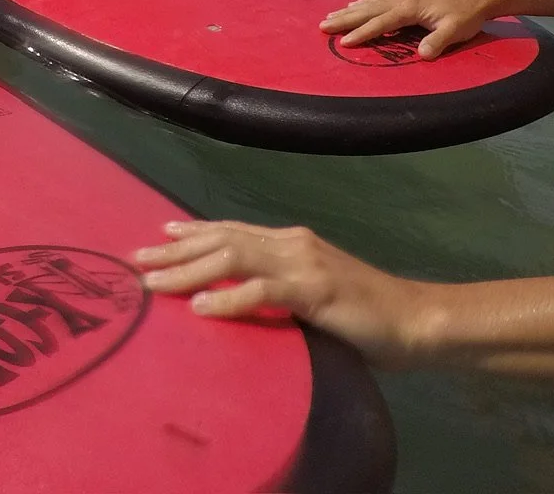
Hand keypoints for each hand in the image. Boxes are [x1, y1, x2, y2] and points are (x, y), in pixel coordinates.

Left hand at [133, 220, 431, 368]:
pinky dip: (228, 299)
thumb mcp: (314, 296)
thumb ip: (281, 290)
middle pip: (222, 239)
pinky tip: (202, 309)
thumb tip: (241, 300)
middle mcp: (292, 243)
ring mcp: (304, 264)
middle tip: (136, 259)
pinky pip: (262, 291)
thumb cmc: (368, 316)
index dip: (194, 231)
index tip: (159, 233)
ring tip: (154, 283)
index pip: (232, 231)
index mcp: (292, 242)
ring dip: (188, 271)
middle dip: (175, 249)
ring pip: (232, 259)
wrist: (417, 322)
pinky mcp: (315, 291)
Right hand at [321, 0, 492, 57]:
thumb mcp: (455, 31)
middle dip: (344, 19)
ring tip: (331, 16)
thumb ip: (438, 41)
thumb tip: (422, 55)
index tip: (344, 42)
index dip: (363, 32)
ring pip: (369, 4)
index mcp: (409, 9)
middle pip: (367, 10)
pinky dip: (362, 3)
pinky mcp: (406, 0)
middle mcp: (401, 2)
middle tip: (322, 26)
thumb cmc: (466, 15)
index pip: (381, 22)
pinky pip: (377, 1)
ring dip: (349, 10)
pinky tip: (356, 4)